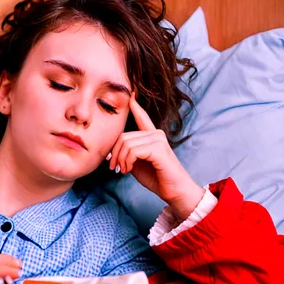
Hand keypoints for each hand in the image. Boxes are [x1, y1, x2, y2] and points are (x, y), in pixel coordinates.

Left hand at [108, 93, 204, 220]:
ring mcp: (158, 139)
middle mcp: (156, 133)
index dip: (134, 104)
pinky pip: (133, 151)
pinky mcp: (159, 148)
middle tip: (115, 168)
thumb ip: (126, 154)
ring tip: (124, 170)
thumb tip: (110, 152)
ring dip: (120, 160)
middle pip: (123, 136)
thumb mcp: (136, 163)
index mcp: (151, 135)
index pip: (141, 116)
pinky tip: (129, 170)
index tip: (131, 92)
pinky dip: (127, 162)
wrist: (174, 192)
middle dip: (114, 153)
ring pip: (126, 144)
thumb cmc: (156, 178)